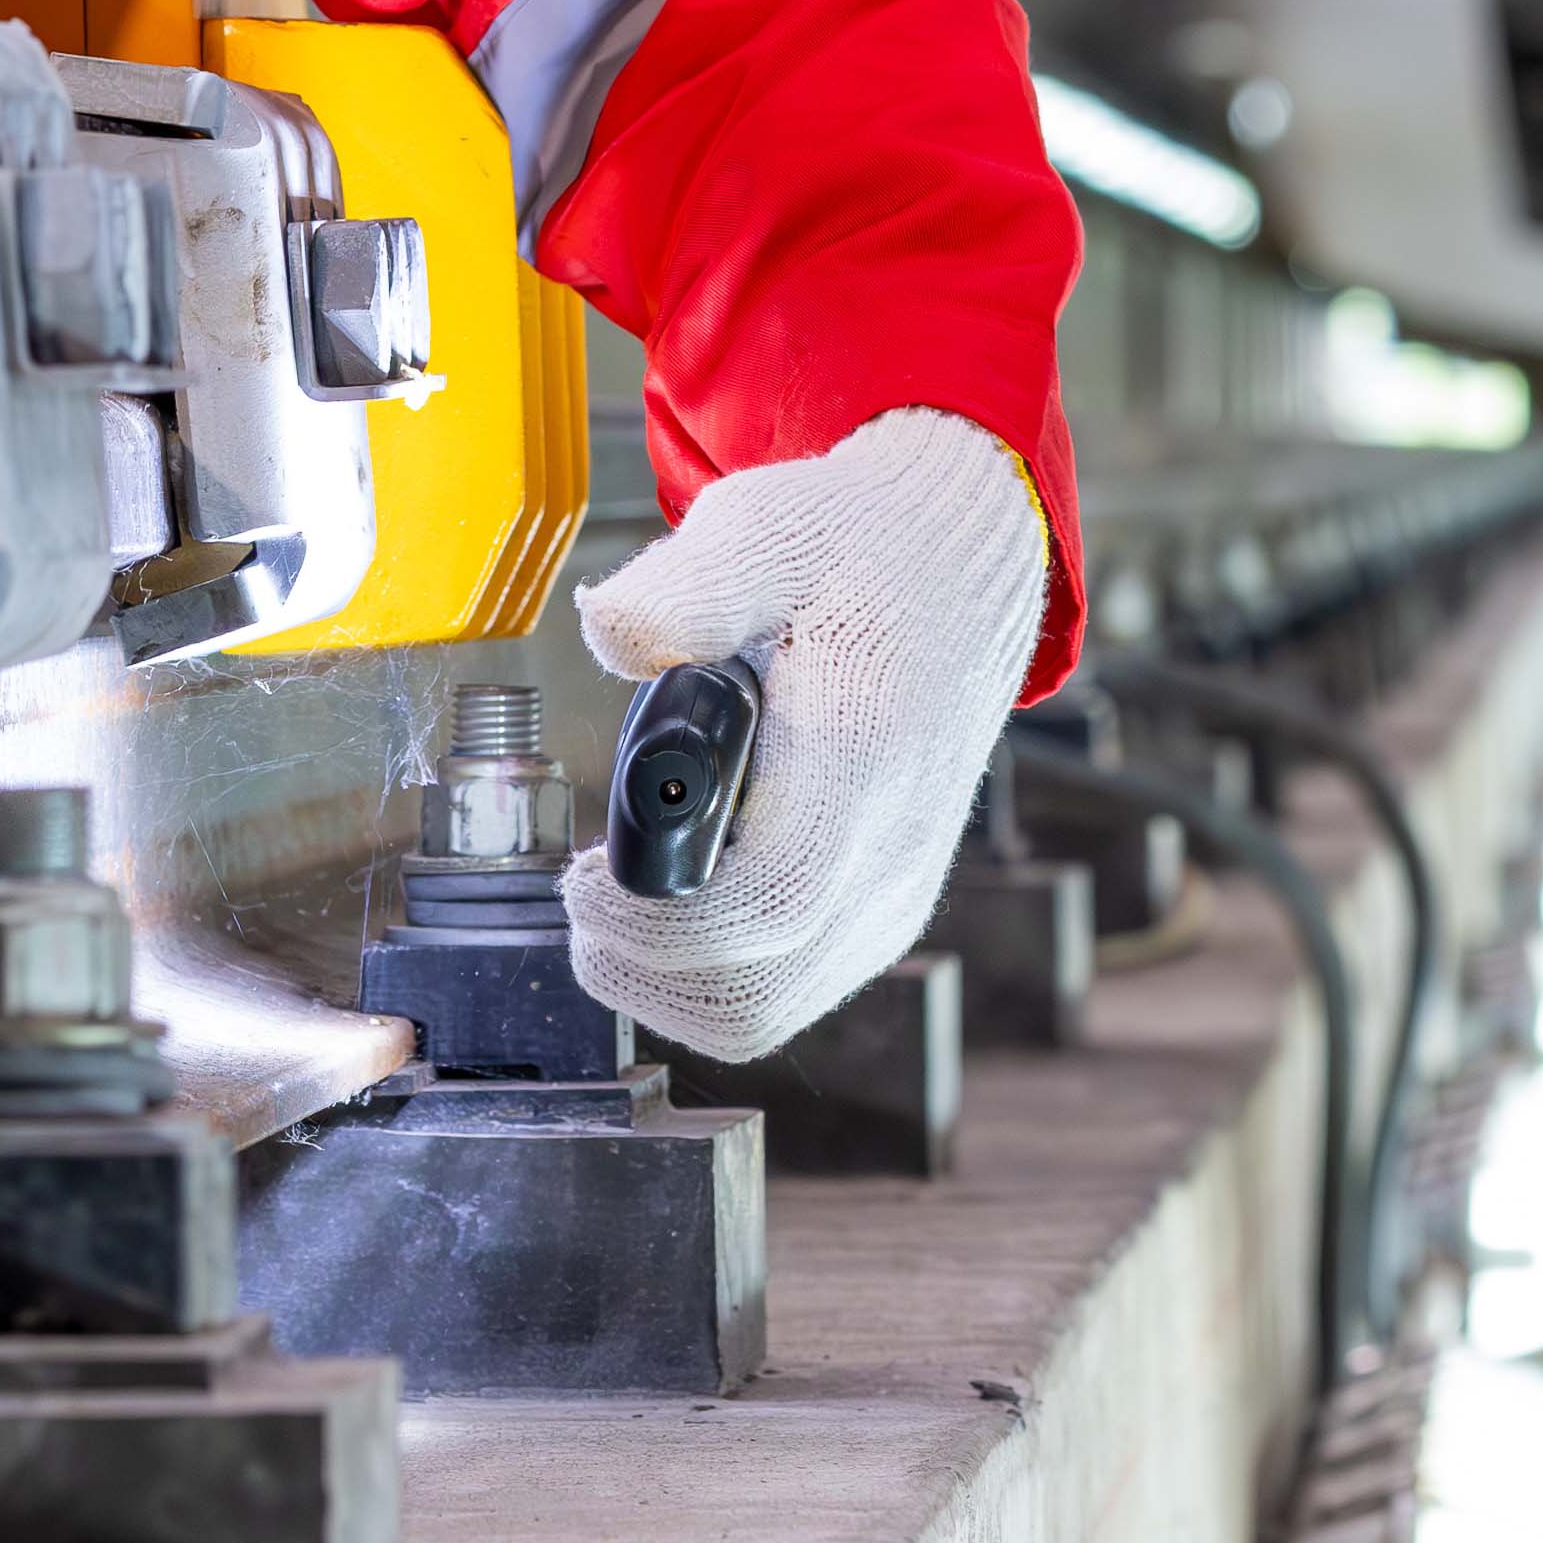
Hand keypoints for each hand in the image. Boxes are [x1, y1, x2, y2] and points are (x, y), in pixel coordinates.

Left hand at [565, 409, 1052, 1063]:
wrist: (960, 570)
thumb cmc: (859, 550)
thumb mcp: (770, 531)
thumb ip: (689, 584)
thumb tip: (607, 626)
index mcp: (865, 756)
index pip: (769, 897)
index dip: (656, 916)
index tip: (583, 877)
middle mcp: (894, 847)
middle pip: (757, 991)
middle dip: (640, 966)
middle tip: (583, 896)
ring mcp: (895, 891)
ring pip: (767, 1010)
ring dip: (666, 982)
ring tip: (614, 904)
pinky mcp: (884, 910)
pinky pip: (790, 993)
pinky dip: (709, 978)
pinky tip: (669, 904)